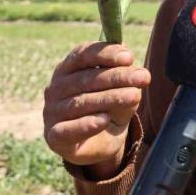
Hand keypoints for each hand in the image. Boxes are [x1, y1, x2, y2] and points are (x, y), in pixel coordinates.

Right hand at [43, 41, 150, 174]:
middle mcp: (56, 87)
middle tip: (143, 77)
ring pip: (81, 103)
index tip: (129, 57)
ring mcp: (52, 111)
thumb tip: (131, 62)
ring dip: (109, 98)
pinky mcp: (54, 136)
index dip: (106, 54)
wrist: (103, 140)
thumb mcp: (122, 85)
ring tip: (134, 96)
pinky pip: (68, 130)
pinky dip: (86, 125)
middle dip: (117, 77)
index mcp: (69, 67)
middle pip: (86, 78)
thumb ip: (124, 72)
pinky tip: (104, 120)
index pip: (84, 54)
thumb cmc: (111, 103)